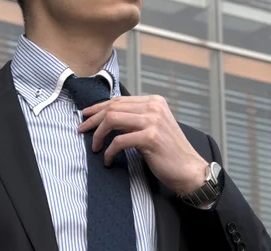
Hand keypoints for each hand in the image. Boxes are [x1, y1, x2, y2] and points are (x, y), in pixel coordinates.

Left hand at [78, 95, 208, 194]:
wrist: (189, 170)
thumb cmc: (169, 152)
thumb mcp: (153, 127)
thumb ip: (136, 118)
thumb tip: (108, 116)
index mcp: (155, 101)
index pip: (119, 100)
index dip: (99, 107)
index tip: (86, 115)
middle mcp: (154, 107)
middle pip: (113, 107)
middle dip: (93, 119)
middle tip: (82, 130)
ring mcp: (153, 121)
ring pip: (112, 119)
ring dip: (98, 134)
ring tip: (95, 147)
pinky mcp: (150, 137)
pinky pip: (119, 141)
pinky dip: (109, 151)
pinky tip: (108, 160)